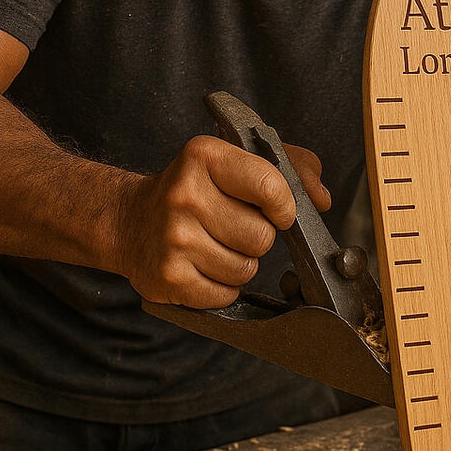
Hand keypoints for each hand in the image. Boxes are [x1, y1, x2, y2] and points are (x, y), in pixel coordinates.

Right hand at [115, 135, 329, 308]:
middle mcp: (184, 195)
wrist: (128, 221)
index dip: (283, 206)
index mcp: (204, 156)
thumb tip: (321, 199)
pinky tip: (201, 266)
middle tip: (231, 226)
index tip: (277, 211)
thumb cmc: (194, 190)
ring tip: (214, 245)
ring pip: (246, 269)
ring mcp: (173, 239)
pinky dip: (221, 287)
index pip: (269, 186)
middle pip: (261, 236)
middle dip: (256, 237)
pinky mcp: (167, 277)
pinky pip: (225, 294)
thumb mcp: (235, 161)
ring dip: (239, 263)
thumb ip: (289, 168)